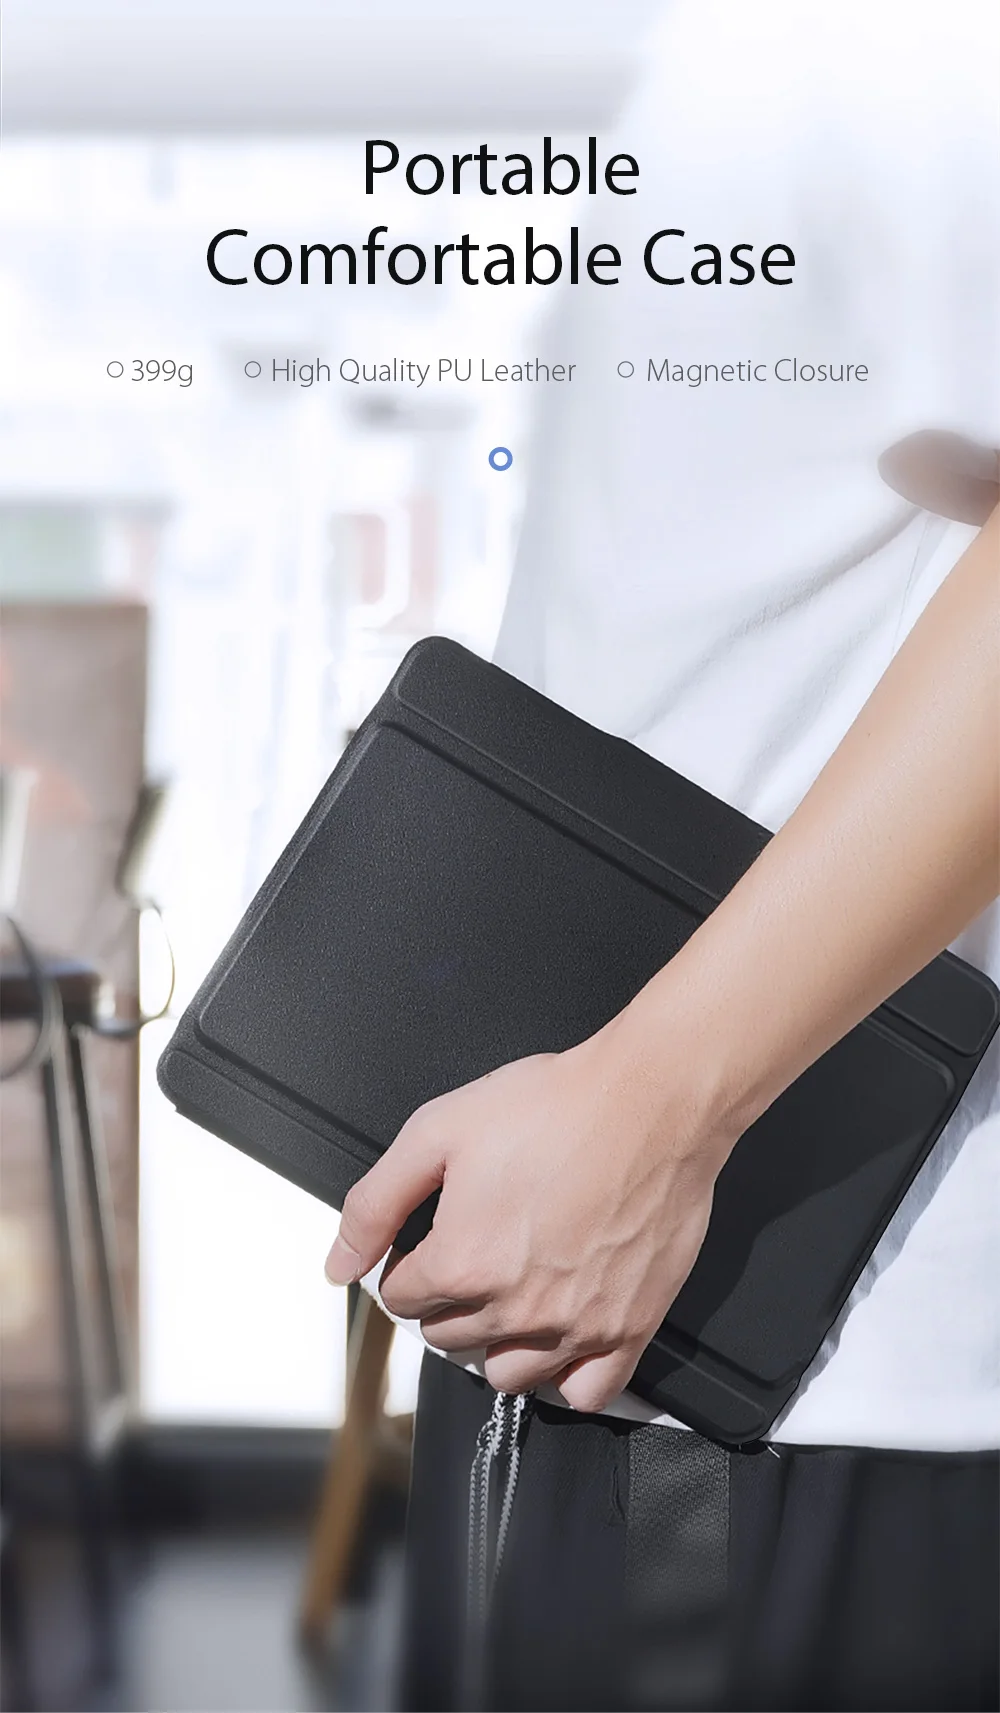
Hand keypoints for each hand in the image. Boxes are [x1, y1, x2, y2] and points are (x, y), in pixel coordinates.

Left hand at [324, 1013, 736, 1411]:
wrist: (651, 1099)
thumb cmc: (557, 1106)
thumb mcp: (438, 1131)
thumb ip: (374, 1204)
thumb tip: (336, 1262)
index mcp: (462, 1264)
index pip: (401, 1298)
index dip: (410, 1263)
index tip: (433, 1238)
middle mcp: (516, 1308)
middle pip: (448, 1338)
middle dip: (448, 1299)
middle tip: (477, 1250)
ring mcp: (575, 1326)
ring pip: (507, 1374)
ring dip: (497, 1342)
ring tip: (513, 1293)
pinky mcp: (628, 1329)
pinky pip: (583, 1393)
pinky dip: (565, 1376)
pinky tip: (561, 1336)